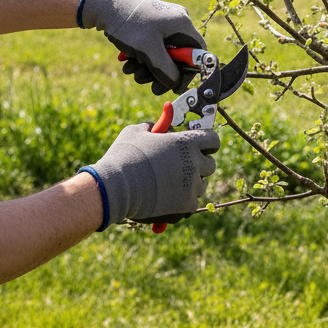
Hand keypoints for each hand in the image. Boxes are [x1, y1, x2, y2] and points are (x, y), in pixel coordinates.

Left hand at [81, 0, 206, 93]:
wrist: (104, 7)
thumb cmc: (129, 24)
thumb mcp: (148, 50)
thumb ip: (165, 69)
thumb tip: (176, 84)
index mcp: (182, 24)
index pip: (198, 52)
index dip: (189, 72)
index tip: (176, 87)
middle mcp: (177, 23)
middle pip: (179, 57)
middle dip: (162, 72)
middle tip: (151, 87)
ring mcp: (164, 25)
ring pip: (163, 55)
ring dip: (148, 68)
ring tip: (131, 71)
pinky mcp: (152, 27)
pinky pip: (153, 48)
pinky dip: (142, 59)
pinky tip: (128, 63)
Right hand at [90, 123, 219, 224]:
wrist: (113, 187)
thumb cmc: (124, 156)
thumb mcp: (136, 132)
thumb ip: (154, 126)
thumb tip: (160, 124)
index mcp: (187, 141)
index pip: (213, 140)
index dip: (207, 143)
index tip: (200, 148)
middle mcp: (194, 161)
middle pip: (210, 164)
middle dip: (199, 166)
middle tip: (182, 168)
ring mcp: (192, 183)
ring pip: (202, 185)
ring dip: (191, 185)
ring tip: (171, 185)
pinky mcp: (185, 204)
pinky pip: (192, 203)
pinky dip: (183, 202)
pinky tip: (170, 199)